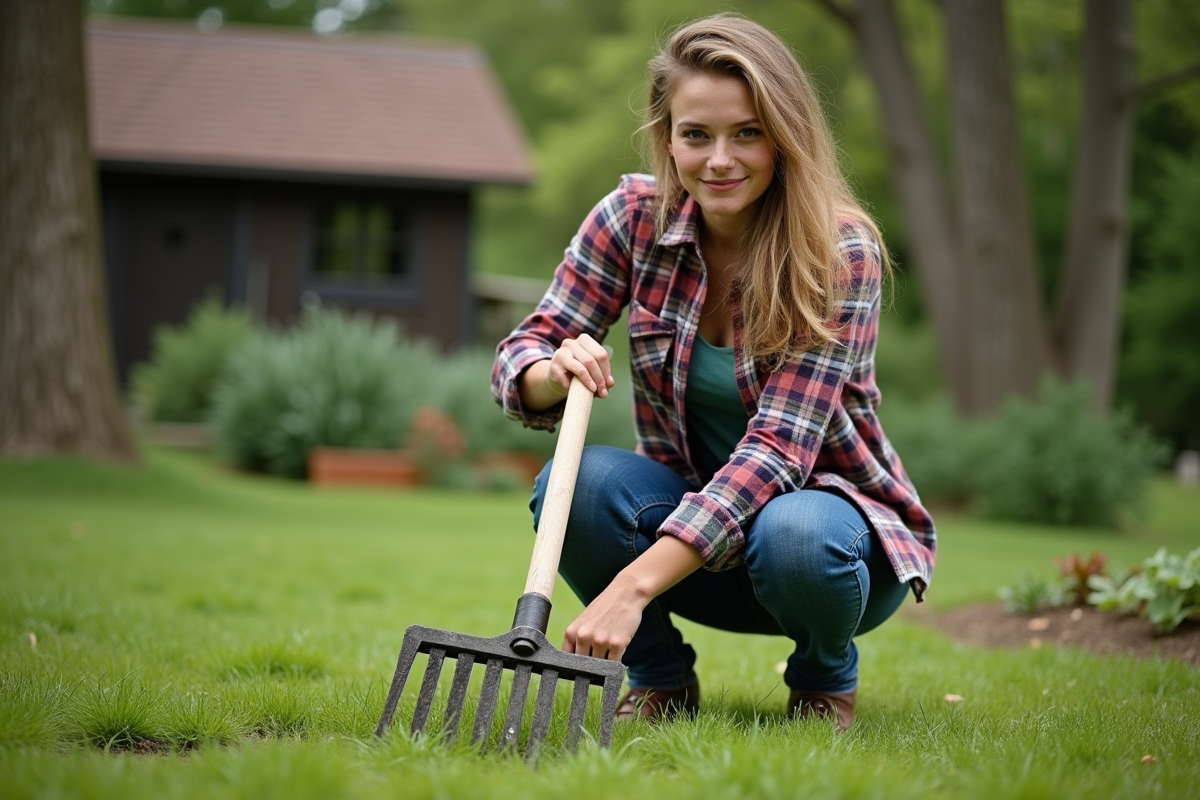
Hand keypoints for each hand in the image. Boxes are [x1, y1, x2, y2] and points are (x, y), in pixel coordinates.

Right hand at [519, 334, 614, 410]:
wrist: (557, 377)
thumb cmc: (577, 372)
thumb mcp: (591, 370)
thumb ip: (602, 374)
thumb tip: (609, 384)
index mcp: (584, 340)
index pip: (601, 354)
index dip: (607, 371)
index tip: (609, 384)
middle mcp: (571, 343)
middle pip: (592, 360)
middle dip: (599, 378)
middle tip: (603, 391)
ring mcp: (561, 353)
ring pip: (581, 368)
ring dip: (589, 382)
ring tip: (593, 391)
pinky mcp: (554, 366)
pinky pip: (567, 378)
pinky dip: (573, 386)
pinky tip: (574, 389)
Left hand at [562, 536, 704, 660]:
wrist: (626, 593)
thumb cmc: (606, 607)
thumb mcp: (585, 621)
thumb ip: (579, 640)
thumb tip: (577, 666)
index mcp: (572, 632)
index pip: (568, 660)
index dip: (574, 667)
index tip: (580, 670)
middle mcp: (584, 637)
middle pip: (584, 665)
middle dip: (591, 666)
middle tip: (599, 659)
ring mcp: (600, 641)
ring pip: (600, 666)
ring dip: (605, 663)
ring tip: (611, 649)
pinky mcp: (617, 644)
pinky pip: (614, 664)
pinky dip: (616, 663)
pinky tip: (619, 651)